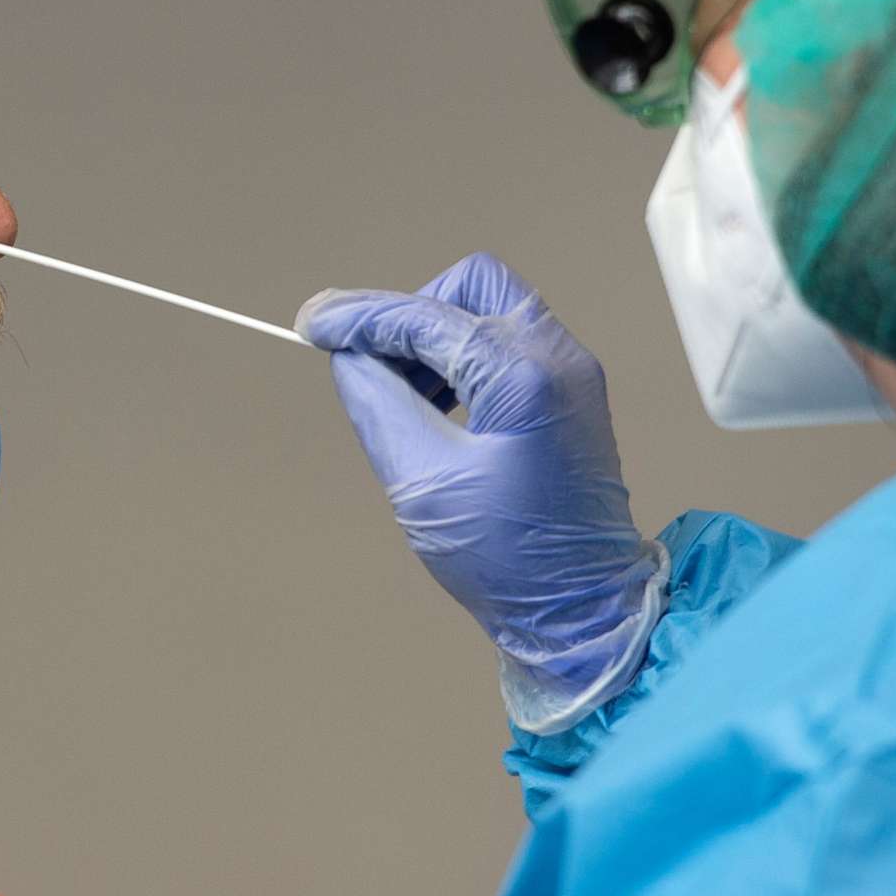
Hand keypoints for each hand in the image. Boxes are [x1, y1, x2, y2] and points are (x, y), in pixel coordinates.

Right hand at [297, 253, 655, 679]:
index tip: (311, 325)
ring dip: (434, 336)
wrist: (584, 608)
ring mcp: (573, 373)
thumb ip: (377, 403)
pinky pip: (508, 343)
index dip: (359, 317)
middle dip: (409, 314)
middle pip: (469, 286)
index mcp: (524, 377)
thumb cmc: (509, 559)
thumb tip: (350, 355)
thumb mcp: (422, 483)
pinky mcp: (571, 394)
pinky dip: (463, 357)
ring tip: (400, 395)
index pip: (424, 317)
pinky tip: (437, 405)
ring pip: (489, 309)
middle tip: (369, 364)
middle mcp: (558, 358)